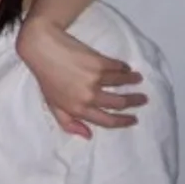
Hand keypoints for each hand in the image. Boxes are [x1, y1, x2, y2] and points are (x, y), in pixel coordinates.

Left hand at [17, 17, 147, 138]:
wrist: (41, 47)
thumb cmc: (45, 76)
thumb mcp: (52, 103)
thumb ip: (68, 122)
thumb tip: (88, 136)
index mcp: (77, 109)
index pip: (107, 121)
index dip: (123, 122)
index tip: (134, 119)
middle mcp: (88, 96)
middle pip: (120, 103)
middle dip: (135, 102)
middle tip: (143, 99)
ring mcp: (95, 79)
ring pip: (123, 83)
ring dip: (133, 82)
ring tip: (137, 79)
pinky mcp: (99, 62)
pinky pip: (119, 68)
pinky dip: (124, 69)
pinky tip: (125, 68)